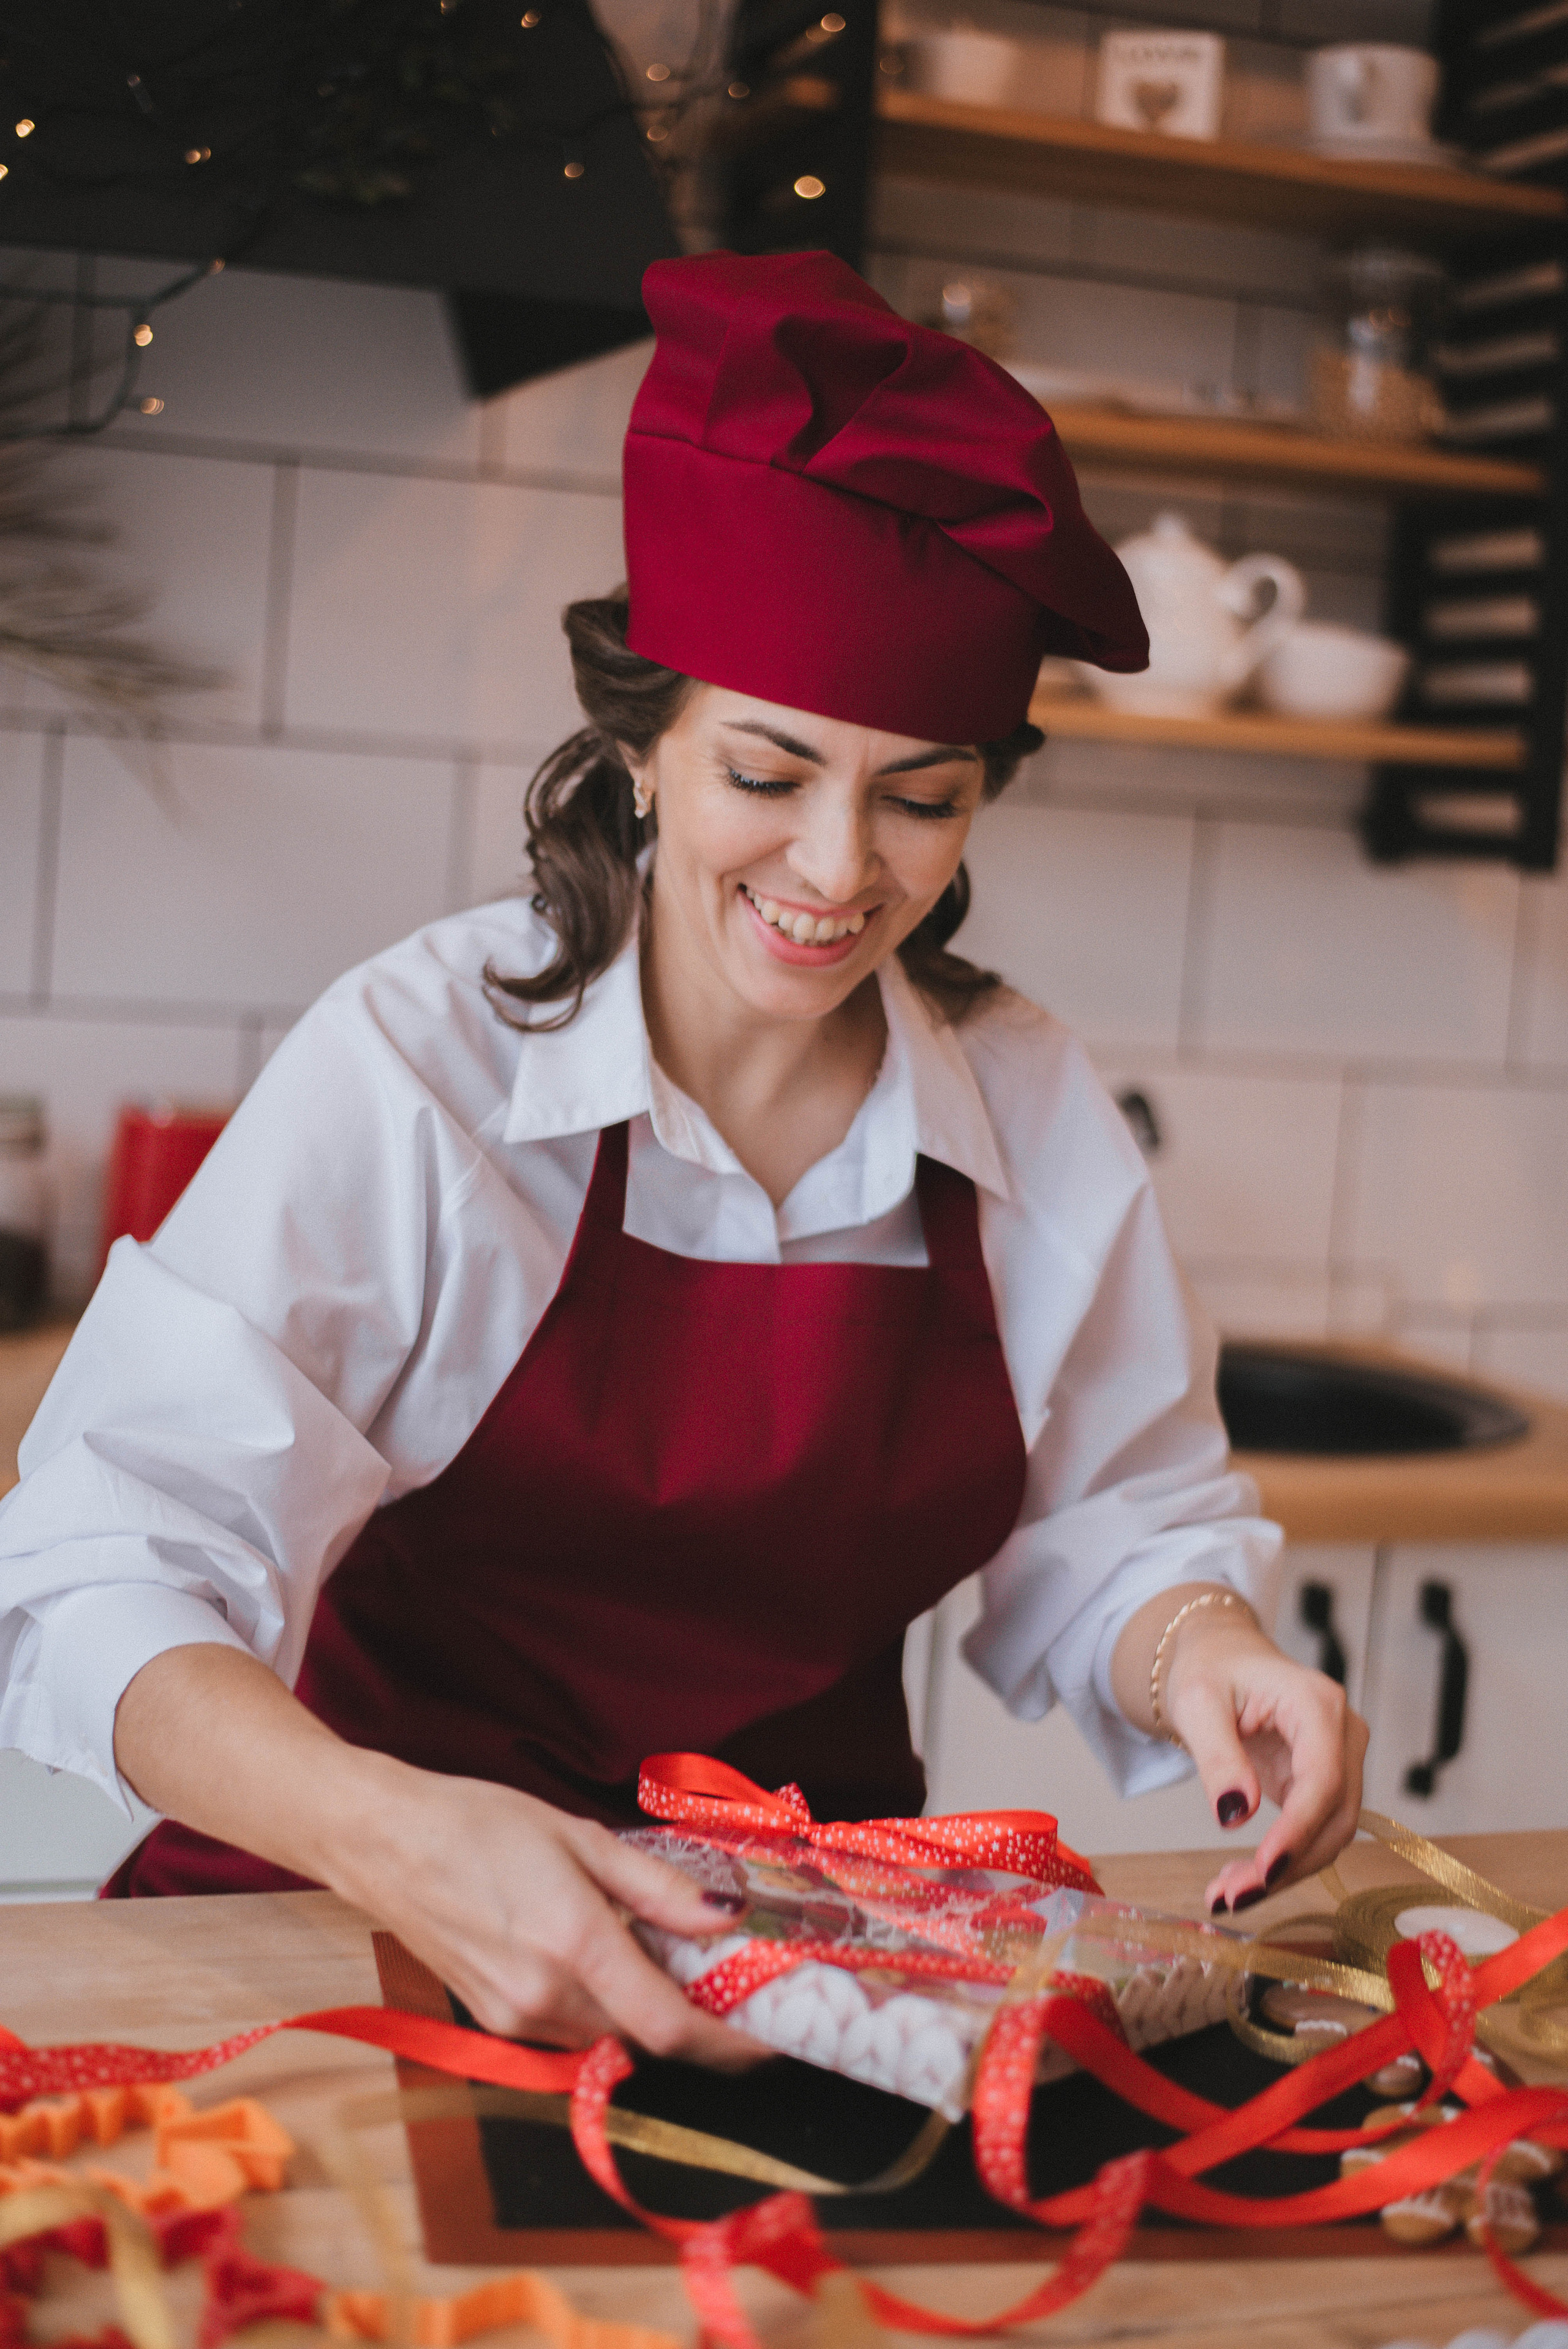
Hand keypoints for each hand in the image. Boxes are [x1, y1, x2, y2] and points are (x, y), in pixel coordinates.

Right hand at [115, 1645, 763, 2070]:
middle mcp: (542, 1997)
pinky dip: (604, 2008)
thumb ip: (656, 1888)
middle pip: (644, 2039)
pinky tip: (607, 1960)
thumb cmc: (479, 1823)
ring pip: (608, 2039)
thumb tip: (725, 1918)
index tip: (769, 2038)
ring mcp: (513, 2017)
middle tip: (732, 1984)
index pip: (670, 2027)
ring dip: (647, 2014)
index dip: (729, 2044)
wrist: (384, 1841)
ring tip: (666, 1958)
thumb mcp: (580, 1838)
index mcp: (573, 1944)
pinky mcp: (494, 2020)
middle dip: (695, 2022)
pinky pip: (570, 2031)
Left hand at [1160, 1607, 1367, 1914]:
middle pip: (1334, 1816)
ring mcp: (1341, 1760)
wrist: (1221, 1658)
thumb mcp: (1197, 1704)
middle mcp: (1343, 1732)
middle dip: (1287, 1865)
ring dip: (1284, 1873)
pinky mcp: (1328, 1784)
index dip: (1297, 1831)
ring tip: (1226, 1894)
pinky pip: (1315, 1833)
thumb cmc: (1209, 1670)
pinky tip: (1242, 1881)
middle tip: (1230, 1898)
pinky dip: (1282, 1862)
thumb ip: (1218, 1757)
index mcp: (1317, 1703)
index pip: (1323, 1779)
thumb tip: (1235, 1816)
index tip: (1263, 1871)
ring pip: (1330, 1834)